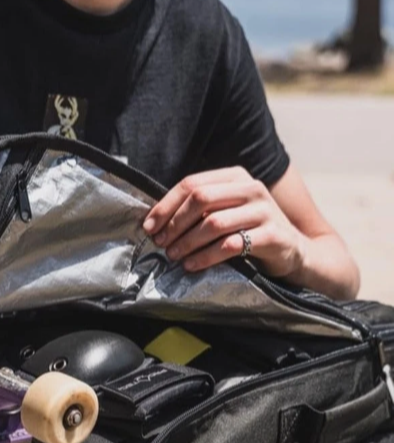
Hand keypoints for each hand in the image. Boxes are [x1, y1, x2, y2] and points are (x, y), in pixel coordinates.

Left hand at [143, 167, 304, 277]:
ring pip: (214, 223)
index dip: (166, 205)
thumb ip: (202, 209)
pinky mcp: (272, 236)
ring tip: (173, 256)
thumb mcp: (229, 211)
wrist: (294, 250)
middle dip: (175, 223)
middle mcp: (251, 188)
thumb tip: (157, 221)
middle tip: (161, 243)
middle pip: (201, 199)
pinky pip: (230, 245)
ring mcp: (264, 210)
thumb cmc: (251, 231)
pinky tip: (192, 266)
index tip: (149, 226)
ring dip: (187, 242)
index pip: (192, 184)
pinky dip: (206, 257)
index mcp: (235, 177)